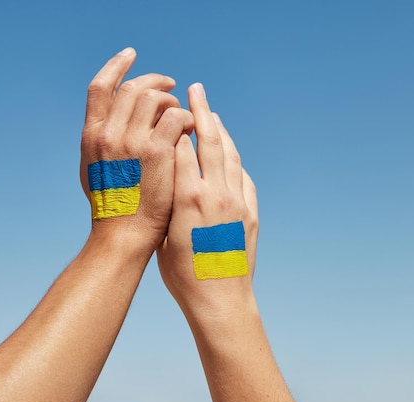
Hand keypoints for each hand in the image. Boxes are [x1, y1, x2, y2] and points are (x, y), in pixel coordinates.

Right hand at [80, 48, 193, 249]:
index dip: (115, 65)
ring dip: (172, 102)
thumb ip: (101, 141)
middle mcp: (108, 134)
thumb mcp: (93, 169)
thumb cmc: (112, 207)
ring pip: (156, 98)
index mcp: (91, 136)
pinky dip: (185, 119)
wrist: (124, 235)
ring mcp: (132, 142)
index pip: (99, 87)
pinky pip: (176, 117)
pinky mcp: (158, 152)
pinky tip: (190, 131)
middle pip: (133, 88)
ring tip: (182, 116)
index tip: (130, 55)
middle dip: (155, 81)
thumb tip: (113, 119)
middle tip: (171, 85)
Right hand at [157, 82, 258, 319]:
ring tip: (214, 116)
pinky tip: (229, 156)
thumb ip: (166, 202)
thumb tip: (167, 177)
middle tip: (197, 89)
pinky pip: (244, 177)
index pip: (182, 148)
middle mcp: (217, 194)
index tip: (170, 106)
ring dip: (223, 132)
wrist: (220, 300)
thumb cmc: (182, 275)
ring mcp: (238, 202)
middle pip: (211, 141)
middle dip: (203, 111)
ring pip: (232, 156)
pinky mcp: (250, 214)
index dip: (176, 124)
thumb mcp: (163, 236)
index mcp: (189, 199)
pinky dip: (235, 160)